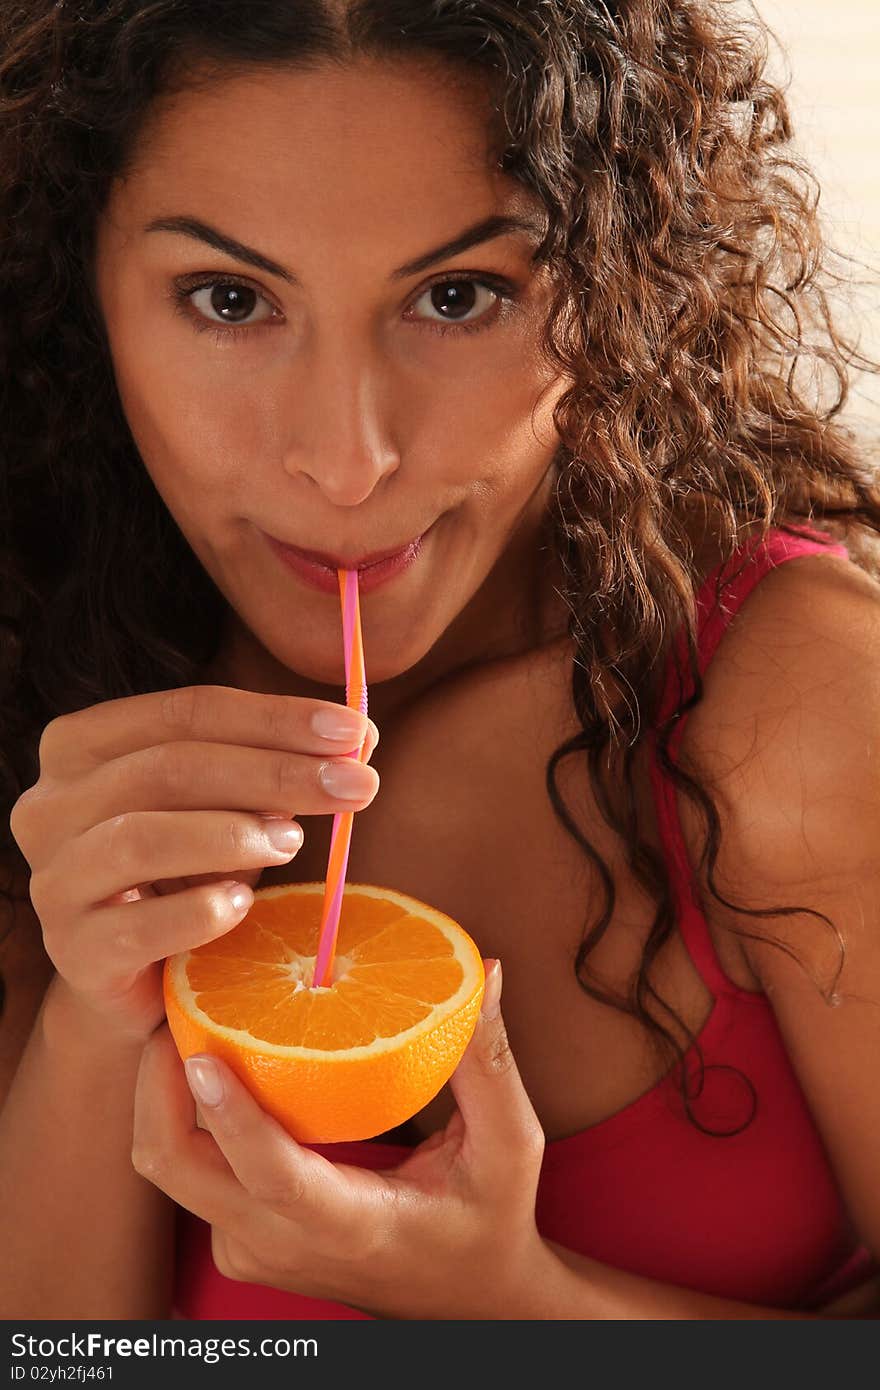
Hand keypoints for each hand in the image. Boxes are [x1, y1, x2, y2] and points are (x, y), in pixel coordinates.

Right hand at [8, 685, 378, 1043]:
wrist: (141, 977)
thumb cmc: (187, 870)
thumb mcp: (225, 804)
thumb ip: (274, 764)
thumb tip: (360, 737)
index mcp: (82, 746)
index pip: (186, 711)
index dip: (275, 717)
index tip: (354, 731)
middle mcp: (51, 805)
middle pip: (169, 767)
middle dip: (275, 771)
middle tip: (356, 785)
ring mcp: (54, 880)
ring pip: (139, 837)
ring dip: (233, 835)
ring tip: (294, 842)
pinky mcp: (73, 951)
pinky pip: (136, 926)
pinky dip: (200, 911)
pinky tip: (245, 906)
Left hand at [132, 961, 547, 1319]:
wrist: (464, 1300)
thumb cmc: (489, 1221)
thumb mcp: (510, 1146)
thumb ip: (489, 1060)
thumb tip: (486, 971)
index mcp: (349, 1224)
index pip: (271, 1176)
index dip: (230, 1115)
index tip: (200, 1052)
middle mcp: (282, 1243)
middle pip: (179, 1168)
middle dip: (158, 1084)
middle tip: (180, 1001)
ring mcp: (252, 1247)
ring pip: (172, 1167)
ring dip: (163, 1092)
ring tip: (188, 1011)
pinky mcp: (239, 1239)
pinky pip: (192, 1170)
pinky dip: (186, 1113)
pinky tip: (213, 1053)